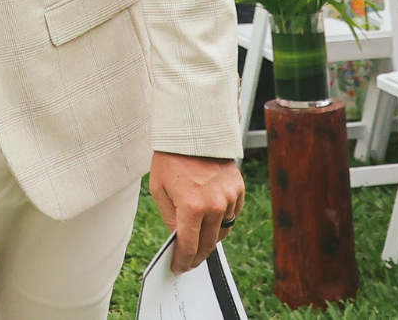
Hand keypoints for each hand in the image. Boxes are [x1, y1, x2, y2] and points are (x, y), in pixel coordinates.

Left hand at [151, 152, 243, 269]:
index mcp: (191, 206)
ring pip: (222, 231)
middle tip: (190, 261)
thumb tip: (178, 238)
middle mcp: (214, 205)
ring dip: (210, 238)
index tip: (179, 267)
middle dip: (197, 256)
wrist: (192, 130)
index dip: (183, 260)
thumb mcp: (159, 189)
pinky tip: (211, 220)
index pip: (189, 246)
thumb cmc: (171, 157)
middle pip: (208, 244)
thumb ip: (170, 217)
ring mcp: (229, 197)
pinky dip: (222, 220)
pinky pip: (232, 214)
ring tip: (199, 241)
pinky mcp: (238, 189)